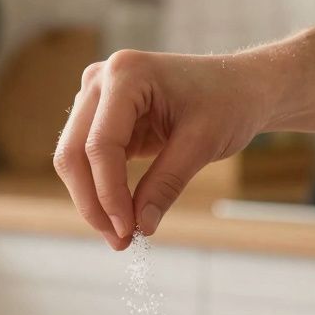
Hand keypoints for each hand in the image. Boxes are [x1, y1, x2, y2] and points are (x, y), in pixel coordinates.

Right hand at [53, 49, 270, 249]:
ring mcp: (96, 96)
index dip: (108, 193)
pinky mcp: (101, 117)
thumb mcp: (202, 144)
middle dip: (93, 202)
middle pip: (73, 152)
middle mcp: (101, 79)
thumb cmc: (227, 102)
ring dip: (93, 201)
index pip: (100, 144)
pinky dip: (101, 190)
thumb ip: (166, 184)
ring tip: (122, 235)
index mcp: (125, 74)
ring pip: (73, 159)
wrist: (240, 86)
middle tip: (120, 241)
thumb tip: (140, 227)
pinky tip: (122, 215)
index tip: (127, 230)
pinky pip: (88, 160)